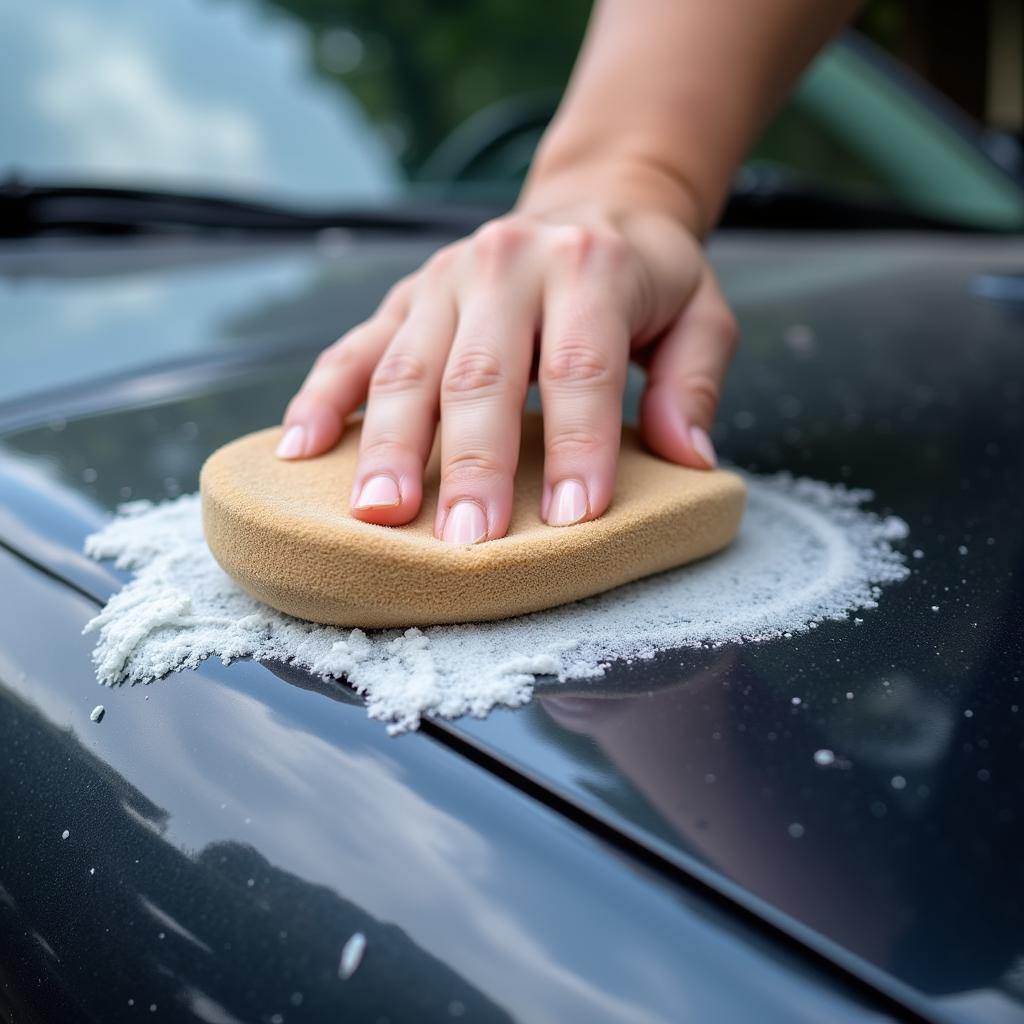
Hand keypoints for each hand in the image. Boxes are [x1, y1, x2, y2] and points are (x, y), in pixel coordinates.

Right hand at [277, 204, 736, 542]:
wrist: (592, 204)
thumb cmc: (646, 277)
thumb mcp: (701, 315)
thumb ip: (694, 383)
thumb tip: (686, 460)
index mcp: (588, 267)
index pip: (579, 369)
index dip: (577, 446)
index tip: (570, 519)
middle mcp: (505, 265)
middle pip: (482, 374)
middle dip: (473, 463)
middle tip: (465, 539)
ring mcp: (442, 280)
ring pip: (407, 367)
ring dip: (389, 445)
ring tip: (378, 513)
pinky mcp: (403, 299)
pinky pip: (352, 349)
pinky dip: (322, 400)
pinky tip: (299, 452)